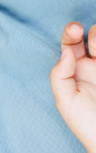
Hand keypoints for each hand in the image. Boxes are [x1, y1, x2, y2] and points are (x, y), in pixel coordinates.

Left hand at [49, 22, 95, 152]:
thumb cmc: (86, 124)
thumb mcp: (65, 102)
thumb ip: (60, 75)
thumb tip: (66, 51)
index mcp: (75, 70)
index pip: (70, 44)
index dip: (70, 32)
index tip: (75, 29)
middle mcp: (94, 65)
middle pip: (91, 36)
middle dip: (91, 31)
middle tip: (87, 35)